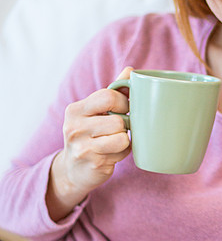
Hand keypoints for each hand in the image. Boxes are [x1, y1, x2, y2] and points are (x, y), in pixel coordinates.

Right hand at [46, 67, 132, 220]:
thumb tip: (130, 70)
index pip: (108, 96)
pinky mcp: (93, 163)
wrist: (73, 171)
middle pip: (118, 120)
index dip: (124, 102)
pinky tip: (112, 153)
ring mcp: (82, 148)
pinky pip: (122, 153)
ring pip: (122, 137)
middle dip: (125, 124)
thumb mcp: (95, 111)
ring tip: (115, 141)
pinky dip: (123, 153)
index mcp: (74, 110)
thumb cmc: (89, 134)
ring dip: (125, 139)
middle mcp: (74, 128)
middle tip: (120, 127)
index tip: (125, 108)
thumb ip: (113, 90)